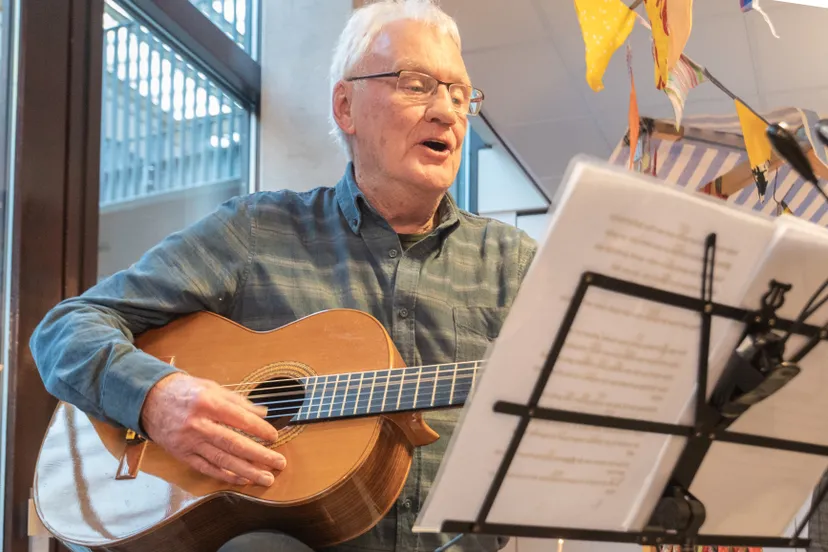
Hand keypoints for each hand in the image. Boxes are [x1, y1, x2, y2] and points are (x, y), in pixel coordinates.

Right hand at [140, 372, 285, 485]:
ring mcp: (189, 442)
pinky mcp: (182, 454)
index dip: (259, 429)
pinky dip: (226, 475)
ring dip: (247, 471)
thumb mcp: (211, 387)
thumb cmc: (185, 391)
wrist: (149, 400)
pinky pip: (207, 468)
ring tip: (266, 477)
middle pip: (234, 443)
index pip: (240, 419)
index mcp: (207, 403)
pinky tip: (242, 480)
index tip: (274, 437)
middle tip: (278, 462)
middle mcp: (198, 424)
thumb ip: (238, 401)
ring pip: (222, 459)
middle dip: (259, 455)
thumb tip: (263, 413)